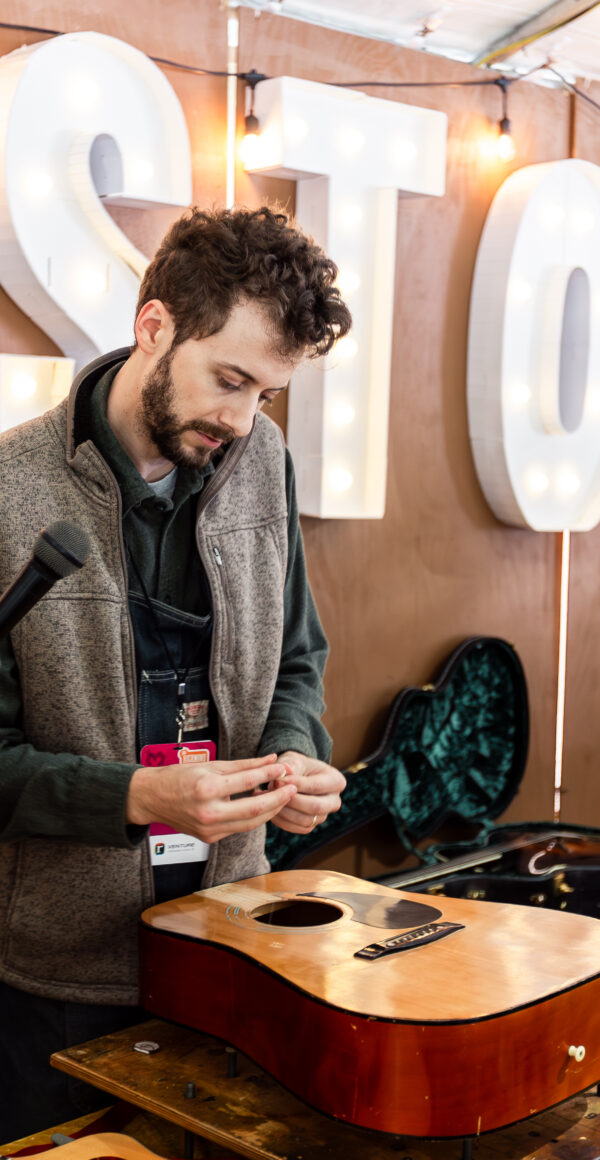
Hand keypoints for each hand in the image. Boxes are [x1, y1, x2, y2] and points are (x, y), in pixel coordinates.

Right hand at [126, 754, 296, 843]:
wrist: (151, 798)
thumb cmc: (179, 776)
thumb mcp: (211, 765)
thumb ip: (244, 765)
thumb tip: (272, 759)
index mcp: (206, 789)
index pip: (247, 782)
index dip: (269, 775)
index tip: (283, 768)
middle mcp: (208, 813)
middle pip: (254, 809)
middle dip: (277, 799)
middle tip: (293, 787)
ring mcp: (209, 829)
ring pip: (250, 823)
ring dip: (269, 811)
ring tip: (282, 797)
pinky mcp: (209, 838)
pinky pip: (238, 828)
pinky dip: (253, 818)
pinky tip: (263, 807)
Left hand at [268, 751, 345, 833]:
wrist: (294, 777)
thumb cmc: (296, 766)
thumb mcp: (295, 760)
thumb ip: (291, 764)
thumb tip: (286, 770)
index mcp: (337, 781)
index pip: (316, 787)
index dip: (296, 784)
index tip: (277, 780)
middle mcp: (334, 801)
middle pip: (315, 807)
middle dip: (291, 800)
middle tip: (272, 791)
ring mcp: (323, 816)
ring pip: (305, 820)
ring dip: (284, 811)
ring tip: (268, 798)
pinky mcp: (310, 825)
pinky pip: (296, 828)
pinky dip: (281, 820)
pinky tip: (270, 808)